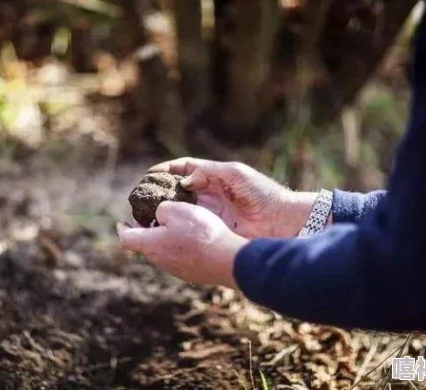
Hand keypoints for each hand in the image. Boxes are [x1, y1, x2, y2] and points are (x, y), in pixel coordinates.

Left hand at [117, 201, 247, 288]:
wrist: (228, 259)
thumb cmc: (200, 232)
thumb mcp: (176, 209)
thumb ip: (161, 209)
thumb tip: (160, 215)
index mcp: (151, 245)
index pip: (126, 239)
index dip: (122, 229)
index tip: (122, 222)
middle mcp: (160, 261)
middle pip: (147, 244)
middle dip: (147, 229)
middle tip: (154, 216)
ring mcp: (177, 269)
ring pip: (165, 250)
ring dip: (167, 237)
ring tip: (179, 223)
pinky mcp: (192, 273)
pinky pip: (181, 256)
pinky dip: (182, 245)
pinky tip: (197, 236)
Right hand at [148, 157, 323, 237]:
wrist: (283, 221)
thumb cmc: (262, 193)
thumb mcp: (235, 174)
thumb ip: (208, 172)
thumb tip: (184, 180)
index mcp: (214, 178)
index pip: (184, 170)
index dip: (166, 171)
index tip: (149, 175)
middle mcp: (209, 195)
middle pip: (177, 191)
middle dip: (160, 192)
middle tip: (142, 197)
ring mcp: (210, 214)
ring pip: (181, 210)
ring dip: (165, 210)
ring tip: (147, 212)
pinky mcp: (213, 231)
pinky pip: (191, 228)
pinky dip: (177, 227)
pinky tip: (164, 228)